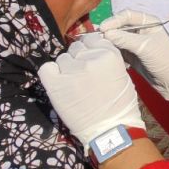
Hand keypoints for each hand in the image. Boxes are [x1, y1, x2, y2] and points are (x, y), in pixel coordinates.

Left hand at [38, 33, 143, 149]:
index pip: (91, 38)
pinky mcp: (55, 84)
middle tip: (82, 75)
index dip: (89, 48)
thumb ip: (107, 58)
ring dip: (66, 68)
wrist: (110, 130)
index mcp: (108, 54)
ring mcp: (71, 70)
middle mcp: (89, 59)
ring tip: (73, 84)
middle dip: (78, 59)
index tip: (90, 59)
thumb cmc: (119, 105)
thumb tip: (92, 50)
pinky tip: (59, 84)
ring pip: (62, 59)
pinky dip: (51, 74)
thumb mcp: (121, 74)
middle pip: (75, 48)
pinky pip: (46, 68)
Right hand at [100, 9, 168, 101]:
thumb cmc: (165, 60)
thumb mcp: (145, 47)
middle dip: (109, 31)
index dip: (113, 20)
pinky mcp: (133, 56)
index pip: (127, 15)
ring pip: (117, 38)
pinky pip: (118, 50)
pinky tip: (107, 55)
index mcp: (149, 22)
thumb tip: (106, 33)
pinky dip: (112, 52)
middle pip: (120, 26)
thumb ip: (125, 38)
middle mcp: (142, 30)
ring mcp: (137, 43)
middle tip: (96, 39)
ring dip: (109, 42)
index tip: (102, 29)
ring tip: (99, 47)